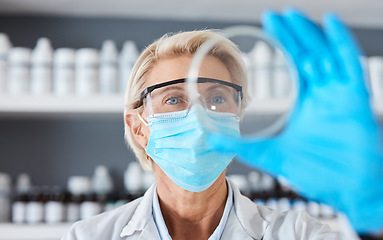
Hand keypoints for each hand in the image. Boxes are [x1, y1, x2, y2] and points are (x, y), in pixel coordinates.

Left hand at [208, 9, 382, 233]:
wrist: (348, 189)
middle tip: (274, 15)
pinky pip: (351, 66)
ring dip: (310, 34)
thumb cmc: (317, 171)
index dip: (284, 44)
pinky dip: (341, 44)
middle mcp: (326, 92)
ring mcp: (342, 94)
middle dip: (292, 34)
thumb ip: (241, 145)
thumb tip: (209, 138)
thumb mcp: (271, 154)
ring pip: (326, 55)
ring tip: (291, 16)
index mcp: (308, 101)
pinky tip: (329, 23)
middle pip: (308, 55)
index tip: (267, 26)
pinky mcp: (357, 100)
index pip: (296, 64)